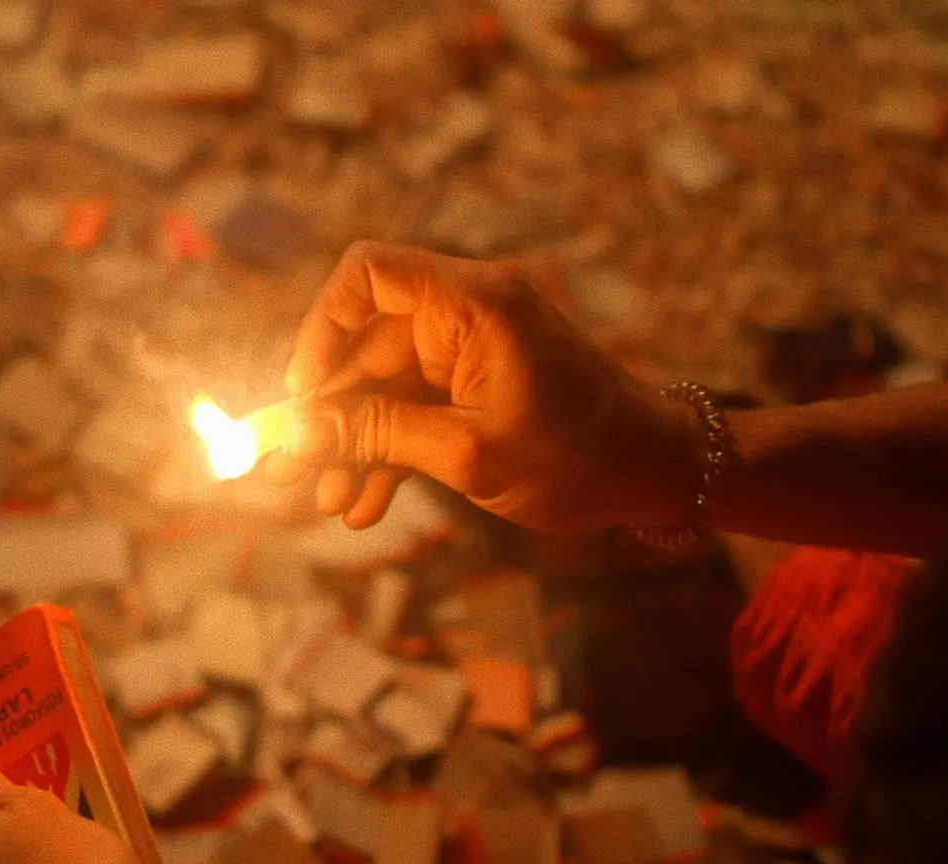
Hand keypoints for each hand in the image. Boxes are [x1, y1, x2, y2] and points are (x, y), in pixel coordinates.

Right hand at [276, 241, 701, 531]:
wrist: (659, 474)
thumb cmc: (579, 456)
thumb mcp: (467, 452)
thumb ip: (379, 435)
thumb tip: (297, 434)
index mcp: (473, 302)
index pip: (368, 273)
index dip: (322, 327)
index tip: (304, 392)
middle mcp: (469, 311)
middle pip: (367, 340)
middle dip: (328, 410)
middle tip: (288, 470)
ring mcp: (473, 348)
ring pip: (386, 384)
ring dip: (355, 443)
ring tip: (325, 501)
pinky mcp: (480, 383)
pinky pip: (417, 405)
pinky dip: (392, 450)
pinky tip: (366, 505)